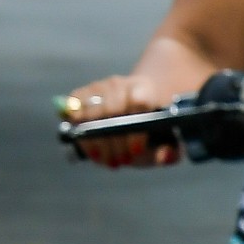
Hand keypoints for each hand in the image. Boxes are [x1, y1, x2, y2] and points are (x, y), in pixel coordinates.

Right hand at [59, 75, 179, 168]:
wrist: (133, 108)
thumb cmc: (149, 128)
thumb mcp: (166, 141)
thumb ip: (170, 151)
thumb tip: (164, 156)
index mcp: (145, 89)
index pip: (139, 101)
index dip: (135, 129)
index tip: (135, 150)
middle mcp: (120, 83)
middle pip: (111, 108)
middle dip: (114, 140)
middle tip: (119, 160)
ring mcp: (97, 87)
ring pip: (90, 113)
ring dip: (96, 141)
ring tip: (105, 157)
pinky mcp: (79, 94)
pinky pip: (73, 113)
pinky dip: (79, 134)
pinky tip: (90, 146)